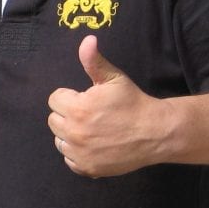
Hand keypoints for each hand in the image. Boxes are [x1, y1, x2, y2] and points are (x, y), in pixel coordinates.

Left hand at [46, 35, 171, 177]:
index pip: (55, 99)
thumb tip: (87, 39)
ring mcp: (80, 153)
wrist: (155, 133)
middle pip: (54, 120)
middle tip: (90, 114)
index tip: (86, 99)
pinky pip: (69, 159)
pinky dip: (77, 153)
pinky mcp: (87, 168)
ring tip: (91, 129)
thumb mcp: (114, 78)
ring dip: (70, 134)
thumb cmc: (133, 102)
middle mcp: (74, 132)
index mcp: (77, 108)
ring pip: (59, 140)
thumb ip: (94, 60)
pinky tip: (93, 145)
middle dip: (67, 115)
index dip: (70, 97)